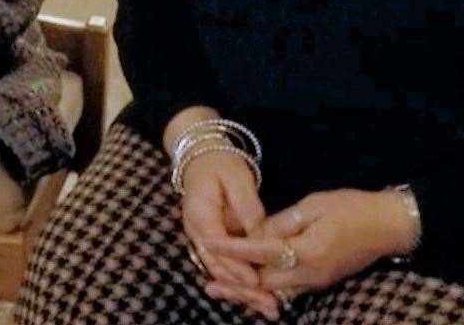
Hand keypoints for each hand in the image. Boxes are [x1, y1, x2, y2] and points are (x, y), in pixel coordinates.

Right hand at [179, 149, 280, 319]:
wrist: (201, 157)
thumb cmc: (220, 164)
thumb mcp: (236, 177)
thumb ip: (248, 207)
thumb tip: (260, 235)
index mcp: (199, 213)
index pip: (216, 246)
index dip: (235, 265)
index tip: (255, 280)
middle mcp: (196, 231)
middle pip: (216, 266)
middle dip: (241, 288)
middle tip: (267, 303)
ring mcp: (202, 238)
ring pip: (219, 270)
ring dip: (241, 290)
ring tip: (267, 306)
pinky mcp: (211, 242)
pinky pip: (223, 265)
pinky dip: (239, 282)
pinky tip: (257, 295)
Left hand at [206, 189, 414, 300]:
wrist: (390, 226)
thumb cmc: (353, 208)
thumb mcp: (314, 205)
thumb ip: (282, 221)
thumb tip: (254, 233)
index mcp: (307, 252)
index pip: (260, 253)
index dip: (233, 249)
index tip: (210, 243)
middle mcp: (309, 274)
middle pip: (263, 284)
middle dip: (235, 281)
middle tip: (207, 278)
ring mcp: (315, 281)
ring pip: (273, 291)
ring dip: (247, 289)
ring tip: (219, 287)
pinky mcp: (320, 281)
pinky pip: (285, 289)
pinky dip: (263, 288)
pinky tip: (247, 282)